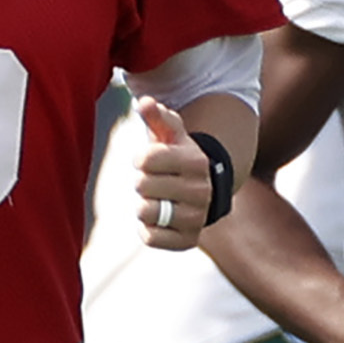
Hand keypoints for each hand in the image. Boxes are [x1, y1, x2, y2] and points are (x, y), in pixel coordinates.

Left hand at [130, 96, 218, 251]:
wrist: (202, 192)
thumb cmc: (177, 159)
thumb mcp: (170, 136)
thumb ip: (158, 117)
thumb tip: (144, 102)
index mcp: (196, 161)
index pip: (144, 159)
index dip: (141, 159)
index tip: (151, 161)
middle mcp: (201, 191)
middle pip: (141, 186)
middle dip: (142, 182)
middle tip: (156, 182)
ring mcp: (197, 217)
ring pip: (144, 212)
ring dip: (143, 206)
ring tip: (157, 200)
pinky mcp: (188, 241)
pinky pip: (150, 237)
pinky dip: (147, 229)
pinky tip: (158, 220)